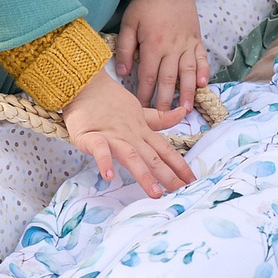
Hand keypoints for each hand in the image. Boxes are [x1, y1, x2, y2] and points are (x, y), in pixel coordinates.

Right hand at [61, 67, 194, 197]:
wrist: (85, 85)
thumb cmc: (110, 101)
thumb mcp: (139, 111)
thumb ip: (159, 118)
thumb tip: (183, 113)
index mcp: (142, 131)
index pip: (165, 150)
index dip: (179, 164)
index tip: (192, 179)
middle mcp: (131, 136)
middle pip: (153, 157)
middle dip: (168, 175)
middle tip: (182, 191)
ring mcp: (112, 136)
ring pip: (131, 156)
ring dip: (144, 174)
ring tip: (155, 192)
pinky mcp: (92, 136)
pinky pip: (99, 149)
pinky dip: (104, 161)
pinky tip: (109, 176)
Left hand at [114, 0, 209, 112]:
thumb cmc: (146, 4)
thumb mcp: (129, 23)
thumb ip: (124, 48)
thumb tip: (122, 73)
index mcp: (153, 44)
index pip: (147, 76)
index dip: (143, 94)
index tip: (140, 108)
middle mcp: (172, 47)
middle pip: (169, 79)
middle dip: (166, 100)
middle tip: (164, 118)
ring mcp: (187, 44)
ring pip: (188, 72)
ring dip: (187, 92)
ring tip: (186, 109)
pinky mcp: (197, 39)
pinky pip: (202, 58)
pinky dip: (204, 72)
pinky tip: (204, 85)